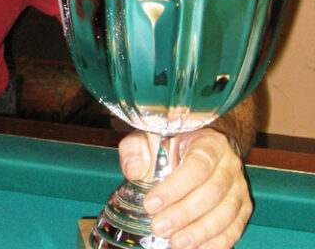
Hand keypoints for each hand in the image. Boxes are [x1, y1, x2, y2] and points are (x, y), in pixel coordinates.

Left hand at [119, 128, 252, 248]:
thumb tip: (134, 171)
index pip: (196, 167)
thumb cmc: (170, 144)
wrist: (197, 146)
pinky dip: (217, 242)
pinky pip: (235, 228)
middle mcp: (229, 165)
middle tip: (158, 227)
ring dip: (200, 232)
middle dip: (183, 214)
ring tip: (175, 243)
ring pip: (226, 214)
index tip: (151, 204)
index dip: (174, 188)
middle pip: (212, 193)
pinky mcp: (242, 208)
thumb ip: (136, 150)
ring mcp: (239, 188)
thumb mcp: (148, 138)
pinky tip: (196, 248)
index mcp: (209, 144)